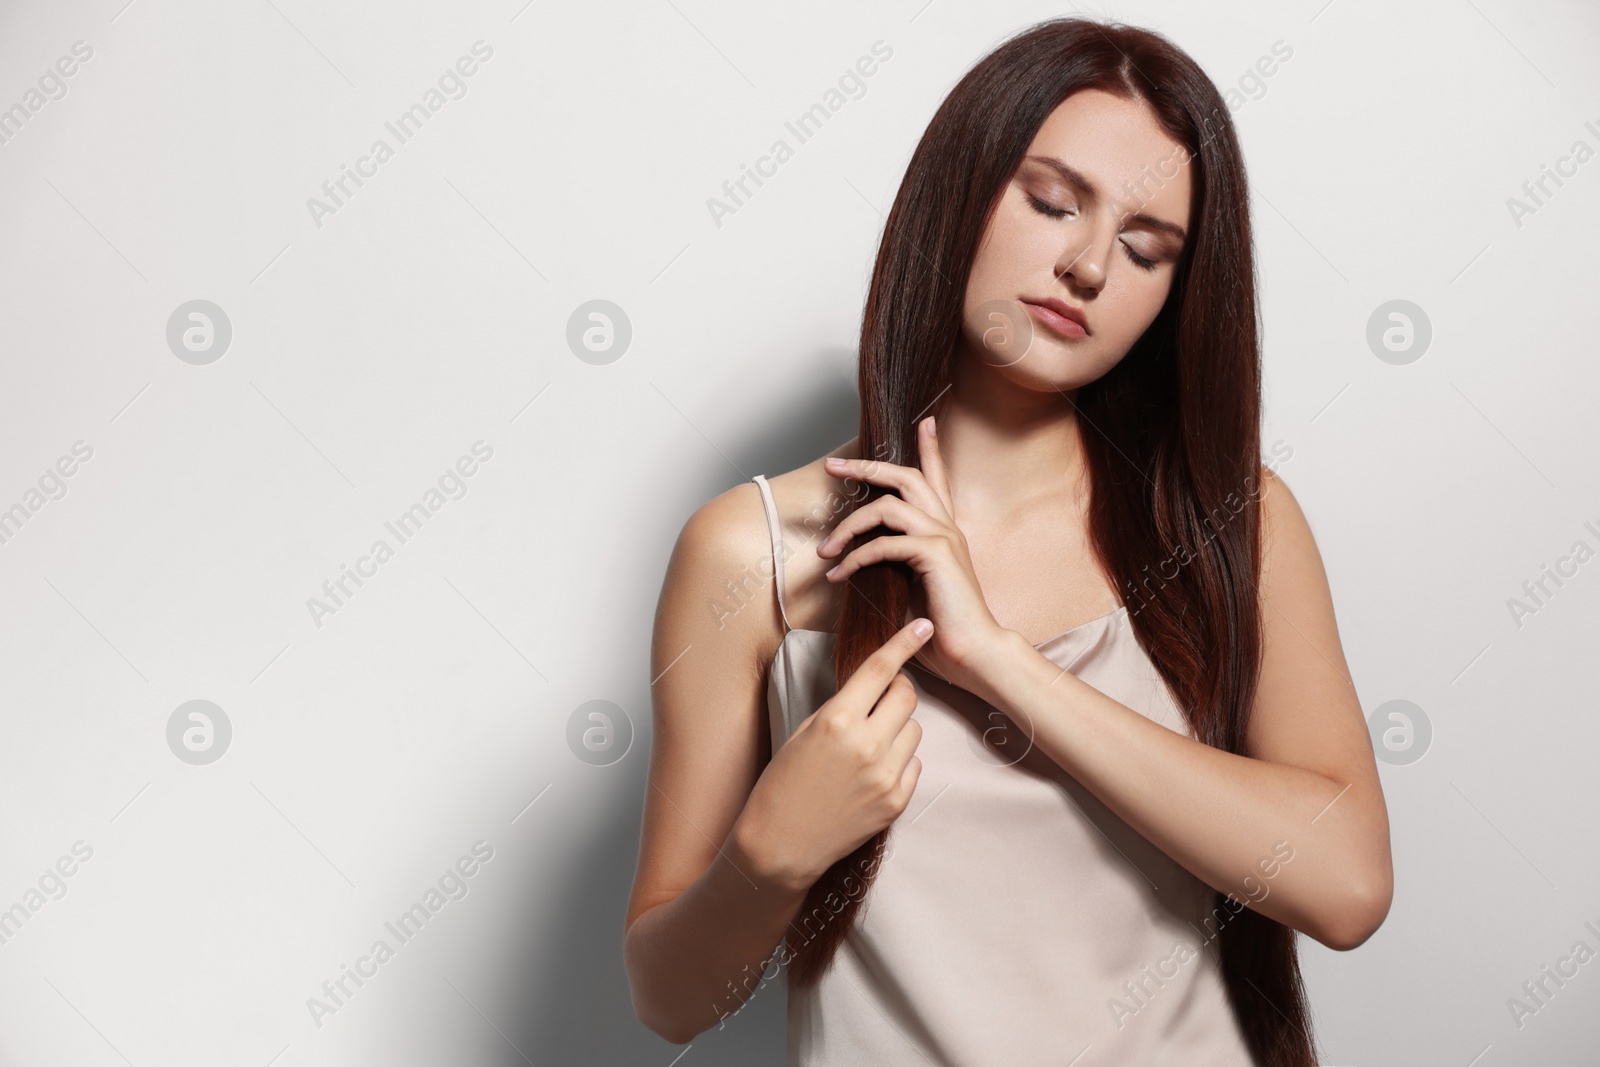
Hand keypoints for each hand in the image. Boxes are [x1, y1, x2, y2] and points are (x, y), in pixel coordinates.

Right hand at [733, 617, 932, 892]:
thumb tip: (875, 687)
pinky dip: (899, 761)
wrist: (780, 846)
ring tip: (869, 745)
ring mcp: (885, 776)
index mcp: (837, 721)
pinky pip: (914, 763)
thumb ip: (843, 708)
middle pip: (907, 697)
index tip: (922, 626)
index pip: (880, 670)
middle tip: (881, 698)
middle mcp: (867, 746)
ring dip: (898, 728)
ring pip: (915, 730)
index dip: (904, 643)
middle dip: (898, 690)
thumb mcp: (804, 733)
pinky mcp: (896, 802)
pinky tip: (872, 773)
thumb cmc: (782, 786)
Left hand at [818, 416, 1007, 693]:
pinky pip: (884, 543)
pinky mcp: (936, 554)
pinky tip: (839, 575)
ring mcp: (943, 537)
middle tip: (833, 467)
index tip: (925, 421)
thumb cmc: (943, 627)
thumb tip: (861, 557)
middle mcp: (947, 526)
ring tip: (826, 550)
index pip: (936, 478)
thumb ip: (897, 564)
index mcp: (945, 530)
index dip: (930, 448)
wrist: (974, 652)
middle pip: (905, 476)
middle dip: (865, 467)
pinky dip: (855, 558)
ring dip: (849, 526)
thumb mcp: (914, 586)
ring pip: (887, 507)